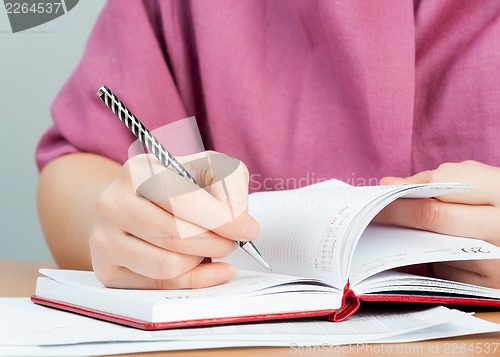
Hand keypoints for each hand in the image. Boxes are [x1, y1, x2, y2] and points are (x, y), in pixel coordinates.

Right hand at [89, 151, 258, 288]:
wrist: (133, 202)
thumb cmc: (175, 186)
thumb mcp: (206, 167)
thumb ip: (229, 180)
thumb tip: (237, 217)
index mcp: (137, 171)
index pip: (185, 202)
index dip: (225, 220)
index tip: (248, 230)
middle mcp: (113, 204)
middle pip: (176, 236)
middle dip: (217, 243)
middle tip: (231, 242)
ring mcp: (104, 239)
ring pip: (167, 265)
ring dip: (201, 260)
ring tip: (208, 247)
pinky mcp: (107, 269)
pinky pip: (158, 286)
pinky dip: (192, 280)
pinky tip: (205, 269)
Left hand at [374, 160, 499, 288]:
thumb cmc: (497, 206)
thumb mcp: (483, 184)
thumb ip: (443, 179)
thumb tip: (391, 184)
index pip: (445, 184)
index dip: (407, 187)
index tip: (382, 188)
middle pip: (432, 217)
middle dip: (393, 212)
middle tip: (368, 211)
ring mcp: (495, 263)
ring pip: (432, 247)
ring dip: (403, 238)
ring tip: (383, 228)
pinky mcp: (484, 288)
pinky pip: (441, 272)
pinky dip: (424, 260)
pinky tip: (414, 251)